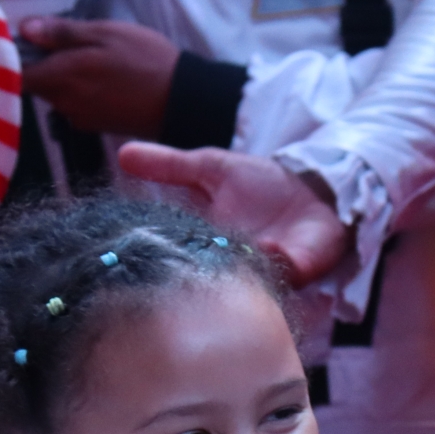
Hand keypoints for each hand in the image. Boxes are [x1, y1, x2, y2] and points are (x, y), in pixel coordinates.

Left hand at [20, 17, 178, 137]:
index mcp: (61, 77)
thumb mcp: (105, 33)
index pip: (15, 74)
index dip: (10, 58)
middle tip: (62, 39)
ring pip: (56, 93)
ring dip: (63, 76)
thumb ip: (62, 33)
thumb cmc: (145, 60)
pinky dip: (80, 89)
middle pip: (36, 83)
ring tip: (88, 56)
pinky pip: (75, 103)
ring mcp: (79, 117)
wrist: (182, 102)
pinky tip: (102, 77)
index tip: (18, 40)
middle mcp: (63, 103)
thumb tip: (23, 29)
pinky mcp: (95, 125)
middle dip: (42, 63)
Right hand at [117, 142, 352, 284]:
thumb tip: (122, 155)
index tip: (144, 241)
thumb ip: (169, 166)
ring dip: (239, 264)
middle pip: (208, 274)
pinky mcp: (299, 268)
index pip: (179, 251)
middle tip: (187, 253)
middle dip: (198, 268)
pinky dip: (279, 258)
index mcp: (206, 241)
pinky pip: (287, 271)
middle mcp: (231, 262)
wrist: (312, 191)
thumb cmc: (261, 185)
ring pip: (245, 279)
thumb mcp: (211, 167)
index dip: (162, 249)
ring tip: (229, 246)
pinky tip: (269, 245)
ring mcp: (265, 268)